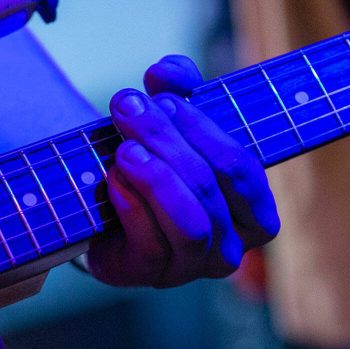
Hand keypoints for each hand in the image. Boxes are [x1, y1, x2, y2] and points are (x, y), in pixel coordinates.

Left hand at [87, 55, 279, 286]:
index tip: (163, 96)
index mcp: (251, 211)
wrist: (98, 211)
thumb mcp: (168, 120)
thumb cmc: (149, 166)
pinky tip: (113, 180)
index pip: (243, 168)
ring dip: (157, 177)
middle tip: (127, 107)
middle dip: (167, 139)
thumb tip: (168, 72)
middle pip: (211, 186)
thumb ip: (176, 88)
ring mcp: (190, 267)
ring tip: (125, 149)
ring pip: (190, 221)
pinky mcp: (148, 275)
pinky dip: (132, 206)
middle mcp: (229, 246)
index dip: (204, 128)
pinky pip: (151, 243)